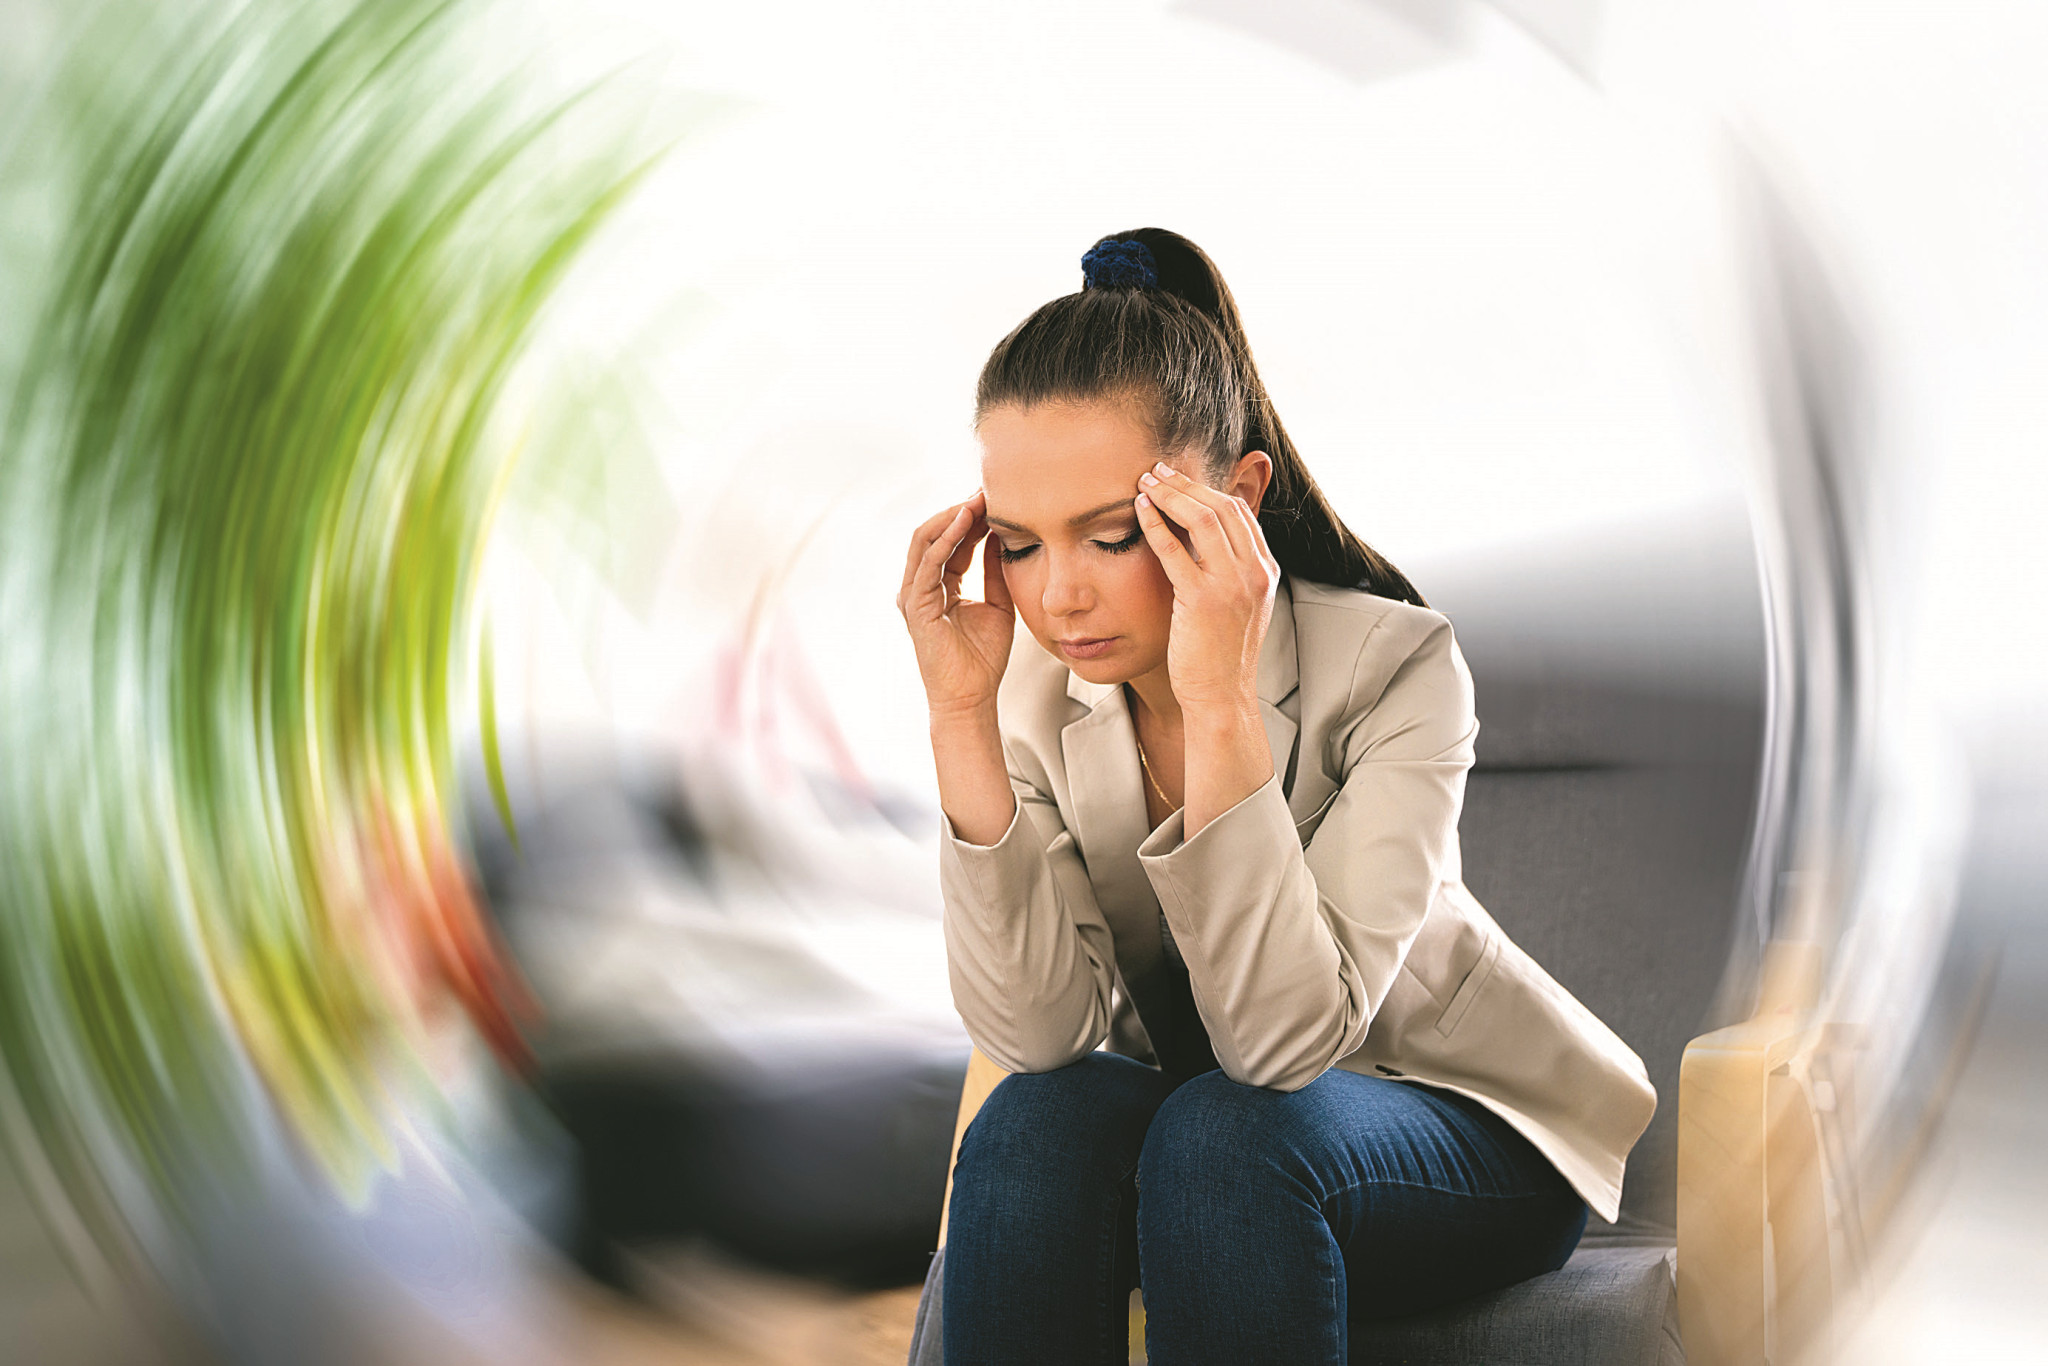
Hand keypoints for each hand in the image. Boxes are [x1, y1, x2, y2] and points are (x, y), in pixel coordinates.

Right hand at [897, 490, 1016, 719]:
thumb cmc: (983, 658)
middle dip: (960, 510)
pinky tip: (965, 522)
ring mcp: (913, 595)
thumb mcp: (998, 603)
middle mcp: (920, 586)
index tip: (997, 499)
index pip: (952, 540)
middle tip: (987, 490)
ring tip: (977, 499)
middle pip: (935, 534)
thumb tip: (1002, 535)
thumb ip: (995, 570)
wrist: (972, 697)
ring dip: (951, 517)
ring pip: (925, 541)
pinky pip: (927, 564)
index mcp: (939, 585)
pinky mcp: (915, 606)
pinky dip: (945, 540)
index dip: (973, 518)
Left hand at [1134, 460, 1279, 714]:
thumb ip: (1230, 572)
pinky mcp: (1203, 600)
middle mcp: (1255, 572)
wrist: (1222, 696)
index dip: (1208, 489)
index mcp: (1266, 571)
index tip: (1179, 479)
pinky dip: (1156, 523)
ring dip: (1171, 494)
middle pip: (1223, 507)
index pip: (1240, 513)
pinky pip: (1176, 549)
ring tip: (1146, 482)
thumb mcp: (1239, 607)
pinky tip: (1140, 510)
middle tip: (1157, 470)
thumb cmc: (1221, 655)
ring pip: (1203, 519)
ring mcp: (1232, 585)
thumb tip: (1206, 541)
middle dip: (1187, 483)